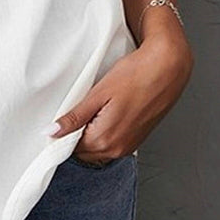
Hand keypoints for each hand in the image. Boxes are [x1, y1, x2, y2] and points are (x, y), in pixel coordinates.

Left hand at [46, 21, 193, 164]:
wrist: (167, 68)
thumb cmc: (135, 75)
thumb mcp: (98, 94)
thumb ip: (75, 117)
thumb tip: (52, 133)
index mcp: (105, 140)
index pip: (70, 149)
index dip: (61, 134)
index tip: (57, 119)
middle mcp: (118, 149)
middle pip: (84, 151)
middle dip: (74, 136)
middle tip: (74, 109)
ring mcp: (129, 145)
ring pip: (98, 148)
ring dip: (89, 134)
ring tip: (92, 107)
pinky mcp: (137, 138)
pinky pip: (112, 143)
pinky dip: (103, 132)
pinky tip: (105, 112)